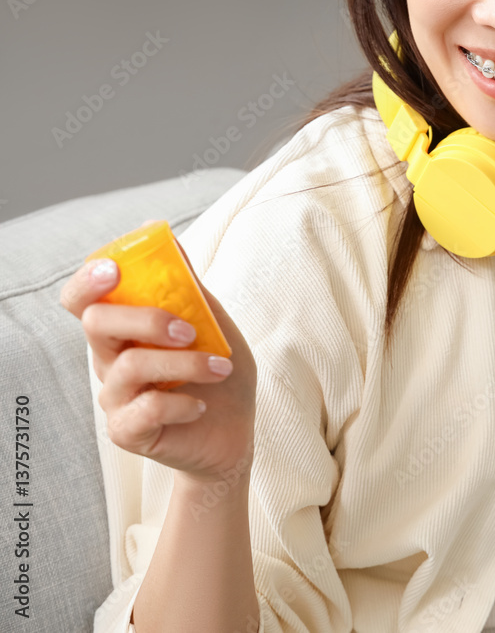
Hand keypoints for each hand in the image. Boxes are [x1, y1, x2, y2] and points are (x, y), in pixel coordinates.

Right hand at [60, 225, 256, 485]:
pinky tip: (201, 406)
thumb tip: (167, 238)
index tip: (115, 269)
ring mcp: (115, 398)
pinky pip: (144, 410)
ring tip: (221, 368)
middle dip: (147, 318)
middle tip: (190, 330)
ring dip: (186, 363)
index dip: (88, 281)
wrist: (235, 432)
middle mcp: (110, 361)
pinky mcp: (127, 432)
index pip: (83, 301)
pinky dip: (183, 403)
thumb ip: (187, 288)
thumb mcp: (212, 326)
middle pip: (97, 323)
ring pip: (130, 366)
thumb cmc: (219, 374)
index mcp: (124, 331)